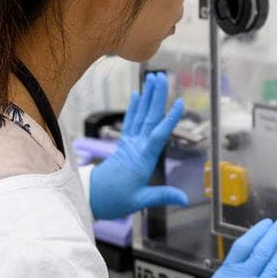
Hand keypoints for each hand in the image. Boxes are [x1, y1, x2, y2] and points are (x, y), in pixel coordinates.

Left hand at [88, 73, 187, 220]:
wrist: (90, 198)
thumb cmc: (115, 200)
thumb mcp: (140, 201)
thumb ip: (163, 196)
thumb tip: (185, 199)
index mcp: (143, 159)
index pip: (158, 135)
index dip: (169, 119)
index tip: (179, 103)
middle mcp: (136, 147)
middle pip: (149, 118)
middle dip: (156, 96)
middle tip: (162, 77)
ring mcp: (129, 143)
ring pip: (141, 116)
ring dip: (148, 96)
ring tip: (153, 78)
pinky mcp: (124, 144)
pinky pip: (130, 122)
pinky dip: (133, 108)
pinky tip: (136, 95)